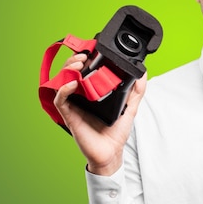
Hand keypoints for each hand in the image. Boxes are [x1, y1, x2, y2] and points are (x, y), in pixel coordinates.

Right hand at [53, 53, 146, 174]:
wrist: (110, 153)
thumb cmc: (116, 132)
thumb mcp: (130, 107)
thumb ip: (137, 91)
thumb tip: (142, 73)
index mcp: (92, 91)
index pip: (84, 69)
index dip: (84, 57)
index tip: (91, 50)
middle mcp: (81, 96)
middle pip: (70, 71)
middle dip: (74, 60)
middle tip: (84, 56)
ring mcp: (74, 104)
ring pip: (62, 81)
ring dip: (68, 69)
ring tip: (79, 64)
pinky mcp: (69, 114)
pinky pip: (61, 99)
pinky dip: (65, 88)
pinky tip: (74, 83)